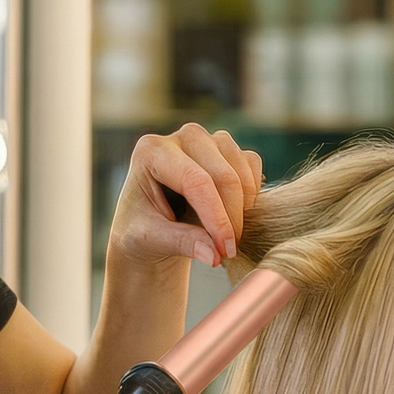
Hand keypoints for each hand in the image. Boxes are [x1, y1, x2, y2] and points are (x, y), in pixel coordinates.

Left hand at [108, 124, 263, 269]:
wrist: (151, 226)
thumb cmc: (142, 229)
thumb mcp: (151, 239)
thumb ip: (181, 242)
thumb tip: (215, 255)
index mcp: (152, 151)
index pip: (195, 181)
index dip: (215, 217)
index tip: (224, 250)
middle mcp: (182, 137)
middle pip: (223, 175)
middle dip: (232, 218)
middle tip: (228, 251)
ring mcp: (208, 139)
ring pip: (241, 169)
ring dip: (243, 208)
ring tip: (228, 237)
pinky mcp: (227, 148)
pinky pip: (252, 165)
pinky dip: (251, 193)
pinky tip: (235, 216)